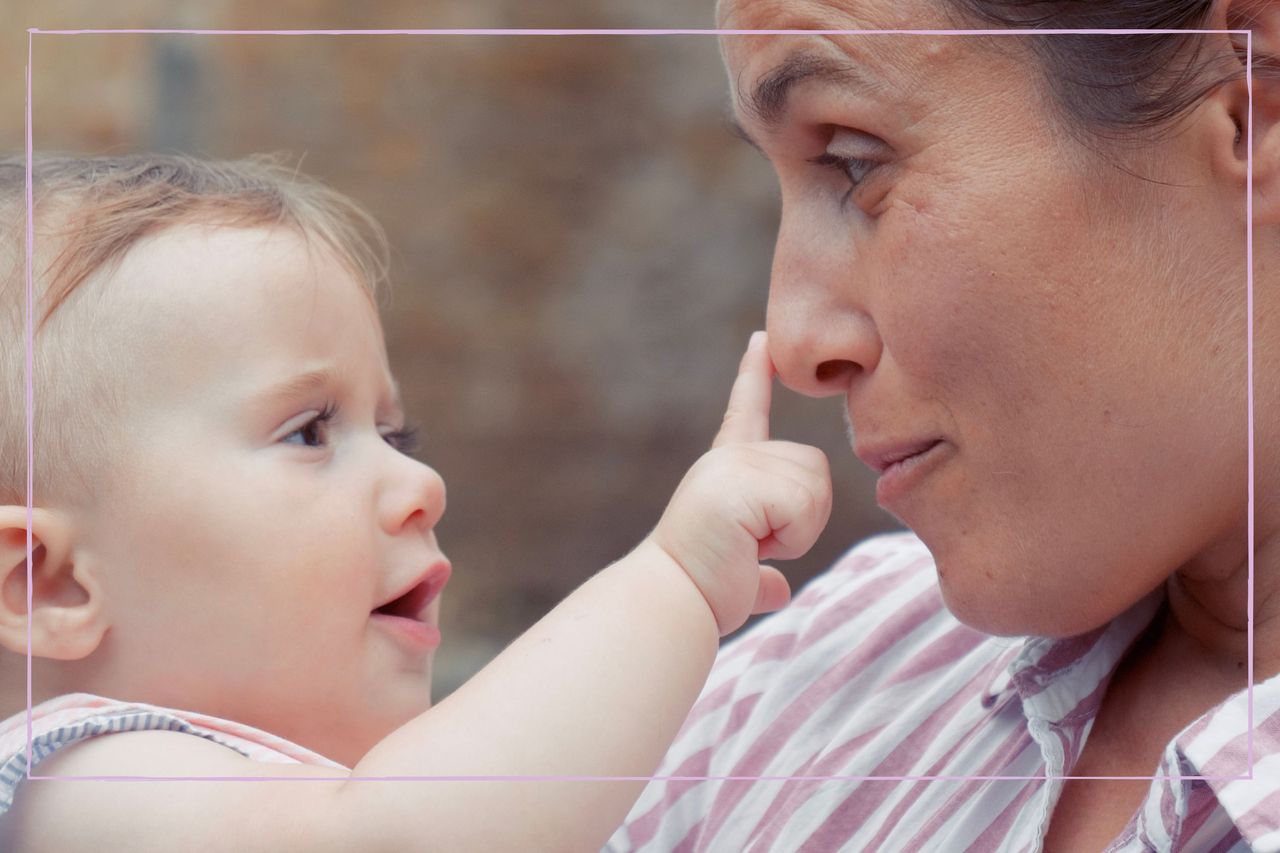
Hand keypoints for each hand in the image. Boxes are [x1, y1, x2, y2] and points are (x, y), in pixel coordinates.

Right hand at [647, 332, 831, 635]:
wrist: (669, 601)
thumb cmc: (698, 593)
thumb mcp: (740, 577)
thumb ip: (762, 576)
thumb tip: (777, 592)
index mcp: (725, 469)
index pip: (745, 411)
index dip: (755, 374)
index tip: (762, 339)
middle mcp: (730, 458)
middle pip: (814, 467)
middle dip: (804, 517)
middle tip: (757, 545)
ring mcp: (735, 465)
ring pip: (815, 487)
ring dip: (798, 531)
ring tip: (751, 546)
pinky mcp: (741, 481)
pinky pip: (803, 507)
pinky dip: (791, 538)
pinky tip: (752, 547)